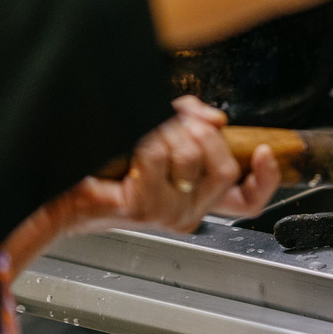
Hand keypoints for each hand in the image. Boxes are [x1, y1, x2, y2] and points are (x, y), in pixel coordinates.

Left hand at [0, 97, 281, 270]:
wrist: (66, 189)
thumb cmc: (111, 164)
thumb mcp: (163, 135)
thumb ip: (193, 124)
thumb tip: (216, 119)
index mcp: (197, 200)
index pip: (248, 201)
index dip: (266, 178)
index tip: (265, 152)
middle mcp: (188, 213)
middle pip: (223, 166)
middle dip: (200, 133)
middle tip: (172, 126)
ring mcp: (167, 213)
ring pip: (192, 156)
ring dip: (167, 131)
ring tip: (144, 137)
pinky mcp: (144, 206)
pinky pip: (158, 155)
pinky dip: (143, 138)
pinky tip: (130, 148)